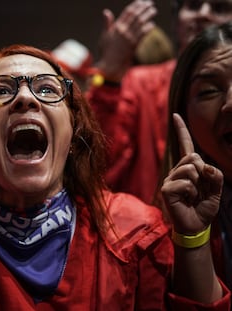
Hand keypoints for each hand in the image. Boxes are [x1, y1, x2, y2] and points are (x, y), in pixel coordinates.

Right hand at [96, 0, 155, 80]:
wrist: (110, 65)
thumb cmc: (106, 51)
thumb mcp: (104, 36)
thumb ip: (107, 24)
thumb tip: (106, 12)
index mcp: (116, 27)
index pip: (127, 12)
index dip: (135, 5)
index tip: (141, 1)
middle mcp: (123, 31)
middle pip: (136, 16)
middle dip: (144, 8)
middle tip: (150, 3)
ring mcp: (129, 38)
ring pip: (141, 23)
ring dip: (148, 15)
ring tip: (153, 10)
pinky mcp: (134, 45)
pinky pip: (143, 34)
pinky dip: (148, 28)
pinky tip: (152, 24)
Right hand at [161, 114, 222, 233]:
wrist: (196, 226)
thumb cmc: (204, 207)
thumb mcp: (216, 190)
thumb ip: (215, 176)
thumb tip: (204, 166)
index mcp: (188, 168)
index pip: (186, 146)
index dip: (181, 130)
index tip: (176, 115)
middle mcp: (176, 170)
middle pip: (193, 157)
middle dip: (203, 173)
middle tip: (200, 191)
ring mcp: (169, 179)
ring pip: (191, 169)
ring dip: (198, 184)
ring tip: (193, 196)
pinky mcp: (166, 188)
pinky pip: (185, 182)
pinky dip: (191, 192)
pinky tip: (186, 200)